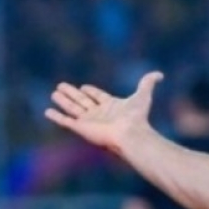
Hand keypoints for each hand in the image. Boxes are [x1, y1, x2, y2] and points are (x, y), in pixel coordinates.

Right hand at [46, 72, 163, 150]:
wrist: (130, 133)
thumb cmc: (137, 116)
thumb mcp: (143, 95)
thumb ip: (148, 82)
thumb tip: (160, 74)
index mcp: (111, 106)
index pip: (97, 96)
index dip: (91, 92)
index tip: (83, 87)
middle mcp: (98, 114)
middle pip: (82, 101)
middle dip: (72, 94)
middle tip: (61, 86)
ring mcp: (89, 121)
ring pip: (72, 109)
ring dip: (63, 101)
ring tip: (54, 93)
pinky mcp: (81, 128)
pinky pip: (65, 121)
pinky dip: (56, 117)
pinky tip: (48, 111)